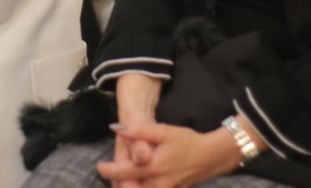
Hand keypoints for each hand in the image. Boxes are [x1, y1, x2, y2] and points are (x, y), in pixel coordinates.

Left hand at [98, 123, 240, 187]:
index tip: (99, 166)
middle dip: (118, 184)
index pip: (123, 173)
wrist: (211, 157)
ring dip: (130, 187)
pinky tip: (137, 183)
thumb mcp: (164, 131)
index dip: (108, 171)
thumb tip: (116, 128)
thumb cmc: (187, 142)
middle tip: (109, 174)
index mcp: (153, 168)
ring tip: (121, 180)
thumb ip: (139, 131)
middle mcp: (157, 184)